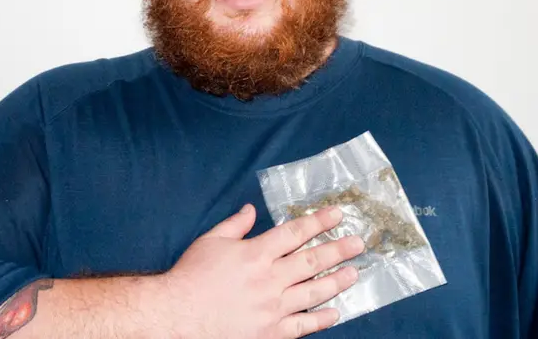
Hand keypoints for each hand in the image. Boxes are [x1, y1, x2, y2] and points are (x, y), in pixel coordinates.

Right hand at [161, 204, 362, 338]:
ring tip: (354, 273)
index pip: (295, 233)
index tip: (337, 215)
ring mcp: (272, 307)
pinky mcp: (271, 331)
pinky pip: (303, 325)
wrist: (179, 315)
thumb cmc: (191, 276)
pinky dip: (321, 319)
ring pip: (314, 292)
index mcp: (255, 253)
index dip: (318, 222)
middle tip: (358, 243)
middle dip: (338, 249)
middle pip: (312, 261)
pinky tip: (335, 312)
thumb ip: (234, 225)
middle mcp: (269, 278)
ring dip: (337, 281)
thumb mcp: (210, 241)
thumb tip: (251, 210)